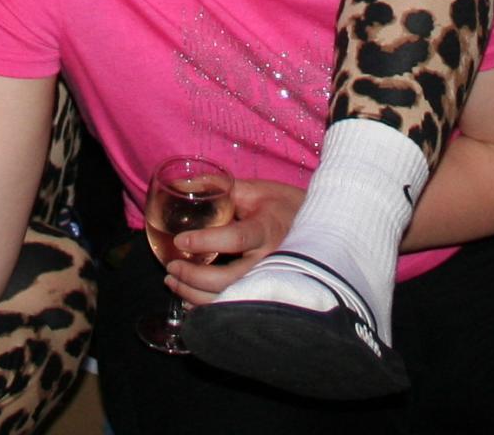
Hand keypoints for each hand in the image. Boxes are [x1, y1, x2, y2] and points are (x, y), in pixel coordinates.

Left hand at [160, 178, 305, 301]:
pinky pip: (235, 308)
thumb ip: (218, 187)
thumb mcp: (255, 191)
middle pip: (228, 279)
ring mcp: (270, 281)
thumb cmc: (284, 206)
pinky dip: (208, 308)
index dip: (205, 240)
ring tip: (173, 282)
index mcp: (267, 229)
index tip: (181, 240)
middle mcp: (271, 260)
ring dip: (194, 295)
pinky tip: (189, 300)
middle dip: (193, 277)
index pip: (236, 238)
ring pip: (229, 298)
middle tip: (171, 266)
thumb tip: (180, 185)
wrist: (322, 229)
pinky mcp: (267, 293)